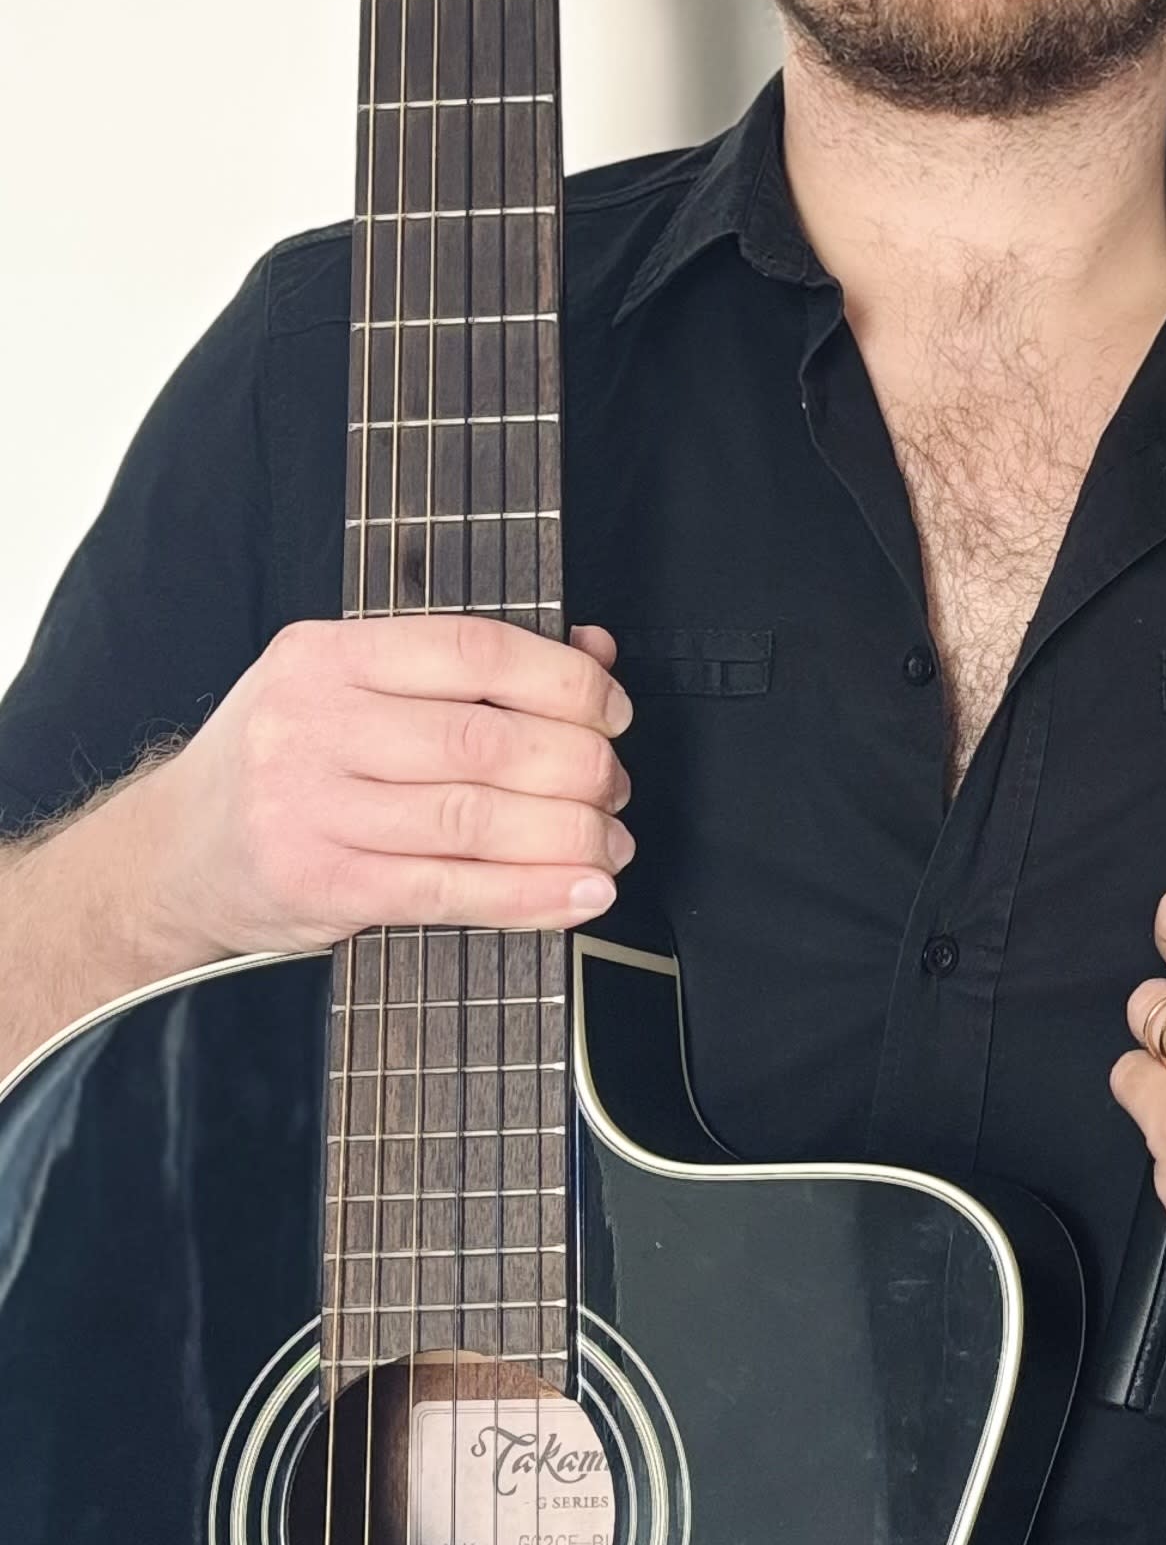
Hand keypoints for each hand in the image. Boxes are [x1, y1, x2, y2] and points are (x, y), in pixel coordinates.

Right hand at [134, 615, 633, 956]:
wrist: (173, 854)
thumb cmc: (284, 761)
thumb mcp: (348, 687)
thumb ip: (463, 667)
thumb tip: (593, 649)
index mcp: (325, 655)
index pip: (471, 650)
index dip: (563, 680)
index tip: (611, 709)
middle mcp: (311, 724)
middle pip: (483, 741)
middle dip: (577, 766)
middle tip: (613, 785)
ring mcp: (308, 809)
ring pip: (473, 819)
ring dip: (566, 836)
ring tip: (608, 843)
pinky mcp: (320, 886)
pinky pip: (447, 890)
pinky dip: (528, 895)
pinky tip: (578, 893)